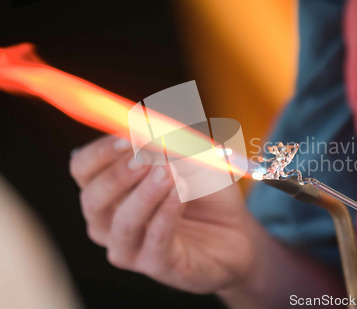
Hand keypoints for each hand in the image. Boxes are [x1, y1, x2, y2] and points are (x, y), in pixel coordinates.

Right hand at [70, 135, 255, 293]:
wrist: (236, 233)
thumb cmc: (205, 191)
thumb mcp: (192, 157)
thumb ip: (173, 142)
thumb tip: (157, 127)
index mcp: (109, 189)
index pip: (83, 168)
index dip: (102, 150)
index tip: (128, 134)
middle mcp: (109, 221)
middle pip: (92, 197)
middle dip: (119, 173)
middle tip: (146, 156)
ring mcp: (130, 247)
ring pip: (122, 222)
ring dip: (145, 192)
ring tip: (169, 171)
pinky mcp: (158, 266)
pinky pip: (156, 238)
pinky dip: (168, 211)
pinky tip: (182, 190)